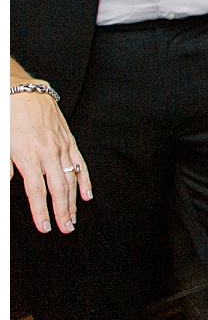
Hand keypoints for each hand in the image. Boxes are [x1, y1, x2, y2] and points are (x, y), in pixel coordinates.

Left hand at [11, 80, 90, 232]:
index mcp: (28, 156)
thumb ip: (5, 167)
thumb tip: (7, 185)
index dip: (41, 211)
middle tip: (66, 228)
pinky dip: (84, 179)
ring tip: (74, 218)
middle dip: (62, 211)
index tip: (45, 226)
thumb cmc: (7, 116)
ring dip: (73, 200)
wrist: (21, 91)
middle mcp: (47, 153)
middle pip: (57, 189)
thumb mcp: (0, 143)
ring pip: (70, 178)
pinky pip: (79, 162)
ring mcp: (61, 146)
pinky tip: (86, 193)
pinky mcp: (68, 139)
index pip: (36, 192)